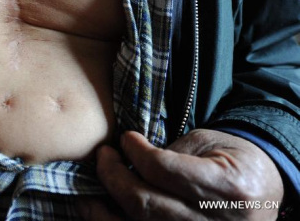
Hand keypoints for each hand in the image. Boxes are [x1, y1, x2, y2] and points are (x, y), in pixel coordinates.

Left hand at [78, 129, 282, 220]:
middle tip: (103, 156)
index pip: (164, 170)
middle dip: (112, 177)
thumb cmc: (234, 161)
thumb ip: (169, 154)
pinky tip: (100, 212)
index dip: (136, 152)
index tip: (124, 139)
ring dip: (102, 210)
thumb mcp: (209, 144)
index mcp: (227, 188)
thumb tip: (127, 159)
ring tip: (85, 193)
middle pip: (145, 204)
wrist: (264, 190)